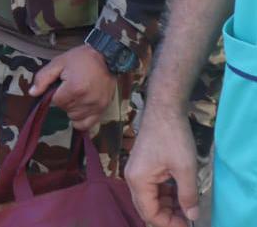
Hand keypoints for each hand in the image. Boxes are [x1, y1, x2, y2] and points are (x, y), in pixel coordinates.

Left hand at [28, 44, 116, 131]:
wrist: (106, 57)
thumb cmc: (81, 59)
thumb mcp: (58, 63)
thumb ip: (43, 78)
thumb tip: (32, 93)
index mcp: (74, 88)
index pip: (56, 101)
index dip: (56, 93)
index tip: (61, 85)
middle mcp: (86, 100)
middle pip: (65, 109)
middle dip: (63, 100)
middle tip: (69, 88)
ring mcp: (96, 106)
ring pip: (75, 117)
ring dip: (72, 109)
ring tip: (76, 96)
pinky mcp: (103, 109)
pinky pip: (88, 124)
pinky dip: (81, 120)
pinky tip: (80, 109)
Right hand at [126, 103, 200, 226]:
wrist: (164, 109)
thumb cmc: (172, 138)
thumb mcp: (185, 169)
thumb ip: (187, 196)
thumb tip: (191, 216)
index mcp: (138, 181)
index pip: (149, 213)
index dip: (168, 224)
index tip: (187, 225)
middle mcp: (132, 178)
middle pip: (147, 208)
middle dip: (166, 217)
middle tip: (187, 220)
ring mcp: (137, 171)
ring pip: (150, 199)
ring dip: (167, 207)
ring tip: (187, 208)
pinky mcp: (143, 166)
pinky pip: (152, 188)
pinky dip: (165, 195)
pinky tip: (179, 194)